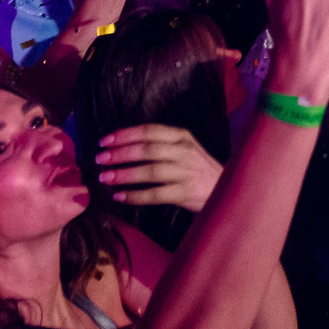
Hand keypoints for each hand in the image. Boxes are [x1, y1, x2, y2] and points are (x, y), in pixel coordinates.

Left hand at [93, 123, 224, 211]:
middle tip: (101, 159)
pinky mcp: (186, 193)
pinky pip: (156, 194)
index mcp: (182, 137)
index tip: (105, 141)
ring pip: (150, 171)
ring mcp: (186, 173)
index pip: (149, 131)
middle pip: (148, 150)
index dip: (125, 135)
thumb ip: (162, 145)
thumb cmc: (198, 169)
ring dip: (124, 174)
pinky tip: (120, 196)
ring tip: (105, 178)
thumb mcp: (186, 149)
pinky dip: (136, 195)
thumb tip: (123, 146)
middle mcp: (185, 152)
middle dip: (121, 154)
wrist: (227, 190)